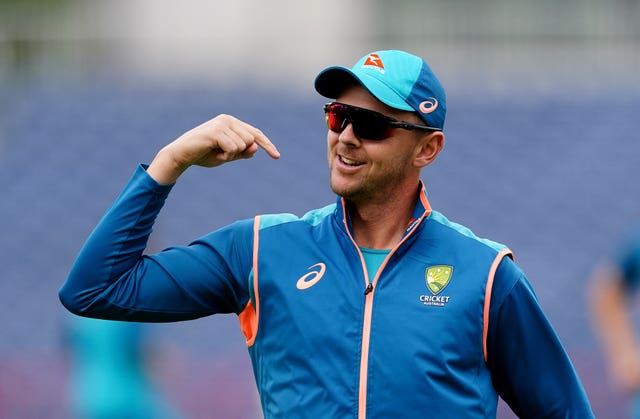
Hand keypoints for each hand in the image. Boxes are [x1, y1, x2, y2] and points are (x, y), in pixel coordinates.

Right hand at [147, 114, 279, 183]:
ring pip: (243, 145)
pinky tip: (214, 154)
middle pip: (251, 141)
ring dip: (231, 155)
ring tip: (216, 153)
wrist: (181, 155)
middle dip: (239, 153)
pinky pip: (233, 148)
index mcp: (232, 123)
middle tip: (222, 155)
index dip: (267, 145)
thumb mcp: (228, 155)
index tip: (277, 156)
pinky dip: (226, 156)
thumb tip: (256, 148)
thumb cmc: (204, 155)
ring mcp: (222, 123)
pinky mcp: (216, 131)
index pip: (255, 133)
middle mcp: (228, 119)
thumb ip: (243, 152)